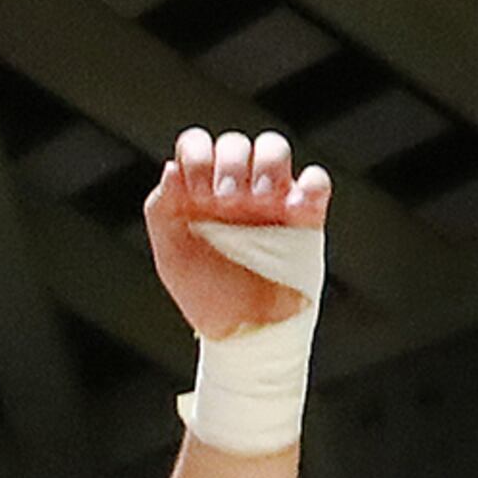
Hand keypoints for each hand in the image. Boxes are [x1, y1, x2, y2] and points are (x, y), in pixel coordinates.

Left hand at [146, 129, 330, 341]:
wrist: (244, 333)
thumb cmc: (207, 296)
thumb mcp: (172, 258)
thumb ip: (162, 212)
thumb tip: (171, 169)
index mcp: (200, 190)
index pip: (198, 145)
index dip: (197, 155)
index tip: (195, 193)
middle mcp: (236, 186)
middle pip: (236, 144)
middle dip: (230, 162)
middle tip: (226, 201)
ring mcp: (272, 197)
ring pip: (274, 149)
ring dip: (268, 164)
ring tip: (262, 200)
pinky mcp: (305, 215)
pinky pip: (316, 182)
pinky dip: (310, 185)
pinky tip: (294, 210)